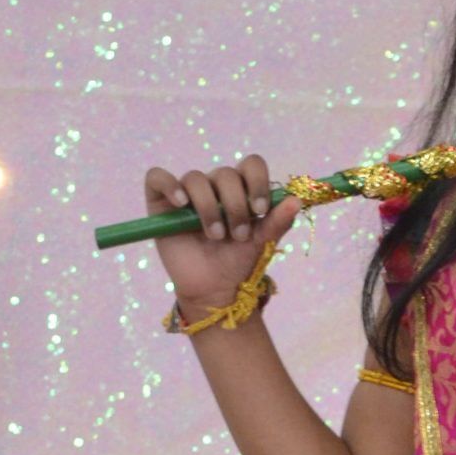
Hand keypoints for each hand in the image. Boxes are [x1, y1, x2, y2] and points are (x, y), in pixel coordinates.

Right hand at [143, 153, 303, 317]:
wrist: (215, 289)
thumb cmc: (239, 262)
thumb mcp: (263, 242)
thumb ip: (278, 221)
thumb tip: (297, 200)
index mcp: (241, 189)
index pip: (251, 165)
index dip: (257, 181)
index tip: (260, 210)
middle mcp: (214, 187)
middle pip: (225, 174)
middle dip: (235, 205)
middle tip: (239, 235)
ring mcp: (187, 193)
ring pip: (196, 178)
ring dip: (209, 208)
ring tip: (216, 236)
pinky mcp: (161, 202)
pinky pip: (158, 178)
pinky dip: (170, 185)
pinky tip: (181, 203)